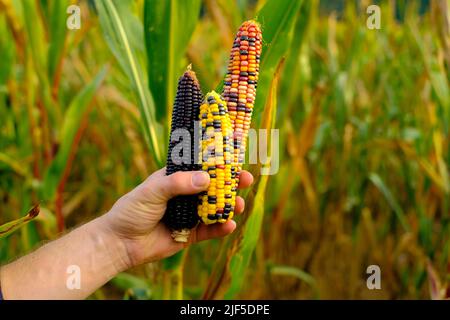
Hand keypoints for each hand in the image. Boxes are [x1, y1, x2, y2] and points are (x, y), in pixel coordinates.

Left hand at [101, 168, 253, 267]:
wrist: (120, 243)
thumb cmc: (132, 210)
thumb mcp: (152, 191)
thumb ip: (178, 184)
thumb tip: (206, 179)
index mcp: (176, 178)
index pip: (200, 165)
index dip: (218, 160)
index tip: (236, 154)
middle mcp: (186, 194)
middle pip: (214, 186)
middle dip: (232, 183)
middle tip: (247, 179)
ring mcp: (189, 214)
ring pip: (215, 208)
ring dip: (230, 205)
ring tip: (239, 205)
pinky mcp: (190, 234)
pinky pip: (210, 231)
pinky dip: (221, 228)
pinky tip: (230, 225)